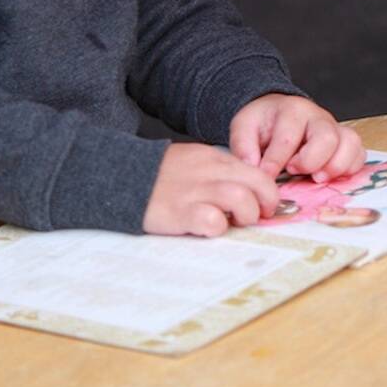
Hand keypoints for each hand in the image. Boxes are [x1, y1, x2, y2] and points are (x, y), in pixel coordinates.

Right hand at [143, 143, 281, 236]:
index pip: (257, 171)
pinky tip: (208, 228)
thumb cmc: (159, 175)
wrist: (118, 175)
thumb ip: (218, 173)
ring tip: (234, 222)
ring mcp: (193, 191)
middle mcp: (208, 172)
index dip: (268, 192)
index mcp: (213, 158)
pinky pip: (210, 220)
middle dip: (267, 202)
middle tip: (257, 215)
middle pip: (257, 182)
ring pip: (239, 197)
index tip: (267, 206)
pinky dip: (217, 227)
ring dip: (245, 214)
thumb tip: (247, 191)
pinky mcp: (177, 212)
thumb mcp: (193, 161)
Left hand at [229, 94, 364, 182]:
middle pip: (327, 138)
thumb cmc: (262, 123)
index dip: (276, 162)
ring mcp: (335, 128)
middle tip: (295, 171)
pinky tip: (331, 176)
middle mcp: (318, 117)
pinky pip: (360, 153)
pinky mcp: (345, 141)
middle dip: (311, 161)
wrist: (277, 111)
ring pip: (350, 143)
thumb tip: (255, 171)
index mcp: (291, 110)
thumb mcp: (244, 127)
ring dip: (335, 166)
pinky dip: (350, 168)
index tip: (267, 177)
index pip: (288, 138)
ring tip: (316, 177)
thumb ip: (244, 147)